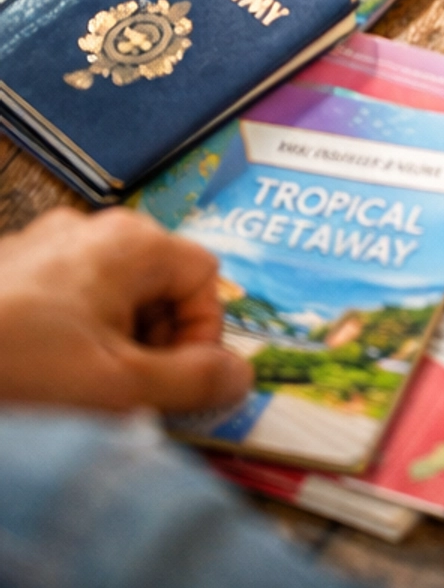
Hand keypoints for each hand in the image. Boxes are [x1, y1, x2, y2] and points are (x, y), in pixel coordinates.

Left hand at [0, 206, 252, 413]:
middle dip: (156, 340)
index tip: (174, 384)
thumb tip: (244, 376)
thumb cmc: (27, 370)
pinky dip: (71, 333)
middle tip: (129, 392)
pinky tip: (43, 374)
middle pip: (158, 279)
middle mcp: (93, 227)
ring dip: (114, 340)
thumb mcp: (122, 388)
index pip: (205, 276)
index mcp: (132, 241)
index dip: (202, 334)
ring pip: (110, 290)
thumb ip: (194, 381)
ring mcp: (46, 242)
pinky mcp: (10, 266)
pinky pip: (66, 294)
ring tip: (82, 389)